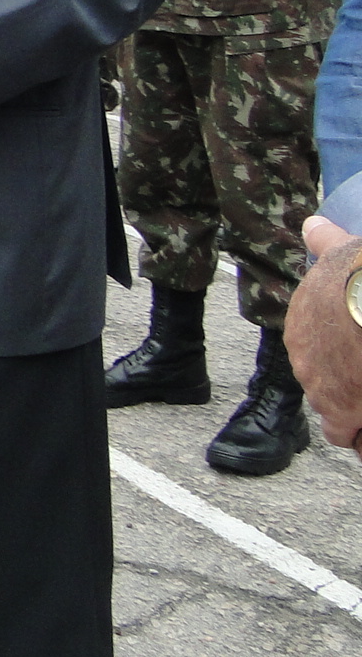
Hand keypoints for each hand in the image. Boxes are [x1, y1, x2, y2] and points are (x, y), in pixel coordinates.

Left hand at [291, 219, 361, 459]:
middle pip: (324, 377)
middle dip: (348, 380)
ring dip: (353, 405)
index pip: (316, 345)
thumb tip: (312, 223)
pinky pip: (346, 434)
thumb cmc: (361, 278)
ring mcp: (318, 387)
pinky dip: (356, 432)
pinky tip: (361, 432)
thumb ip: (326, 241)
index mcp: (301, 323)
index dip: (342, 350)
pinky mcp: (342, 414)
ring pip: (334, 405)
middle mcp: (301, 357)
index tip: (359, 350)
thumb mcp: (343, 252)